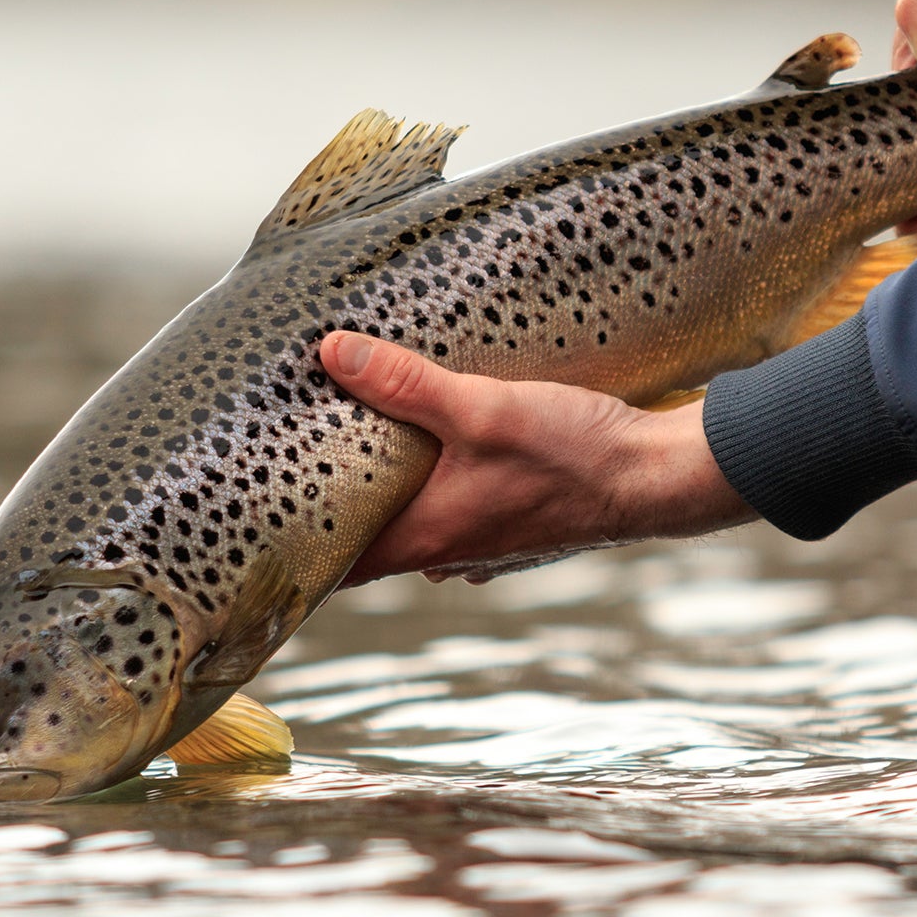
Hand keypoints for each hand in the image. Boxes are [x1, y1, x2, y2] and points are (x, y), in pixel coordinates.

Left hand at [319, 332, 755, 585]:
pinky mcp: (518, 525)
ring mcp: (486, 546)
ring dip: (394, 498)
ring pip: (417, 527)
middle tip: (302, 461)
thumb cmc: (574, 455)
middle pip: (371, 542)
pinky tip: (445, 451)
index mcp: (426, 539)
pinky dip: (439, 490)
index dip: (294, 546)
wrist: (659, 478)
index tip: (256, 521)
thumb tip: (332, 353)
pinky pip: (459, 514)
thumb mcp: (483, 408)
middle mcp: (449, 554)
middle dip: (340, 506)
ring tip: (366, 446)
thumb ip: (407, 383)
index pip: (336, 564)